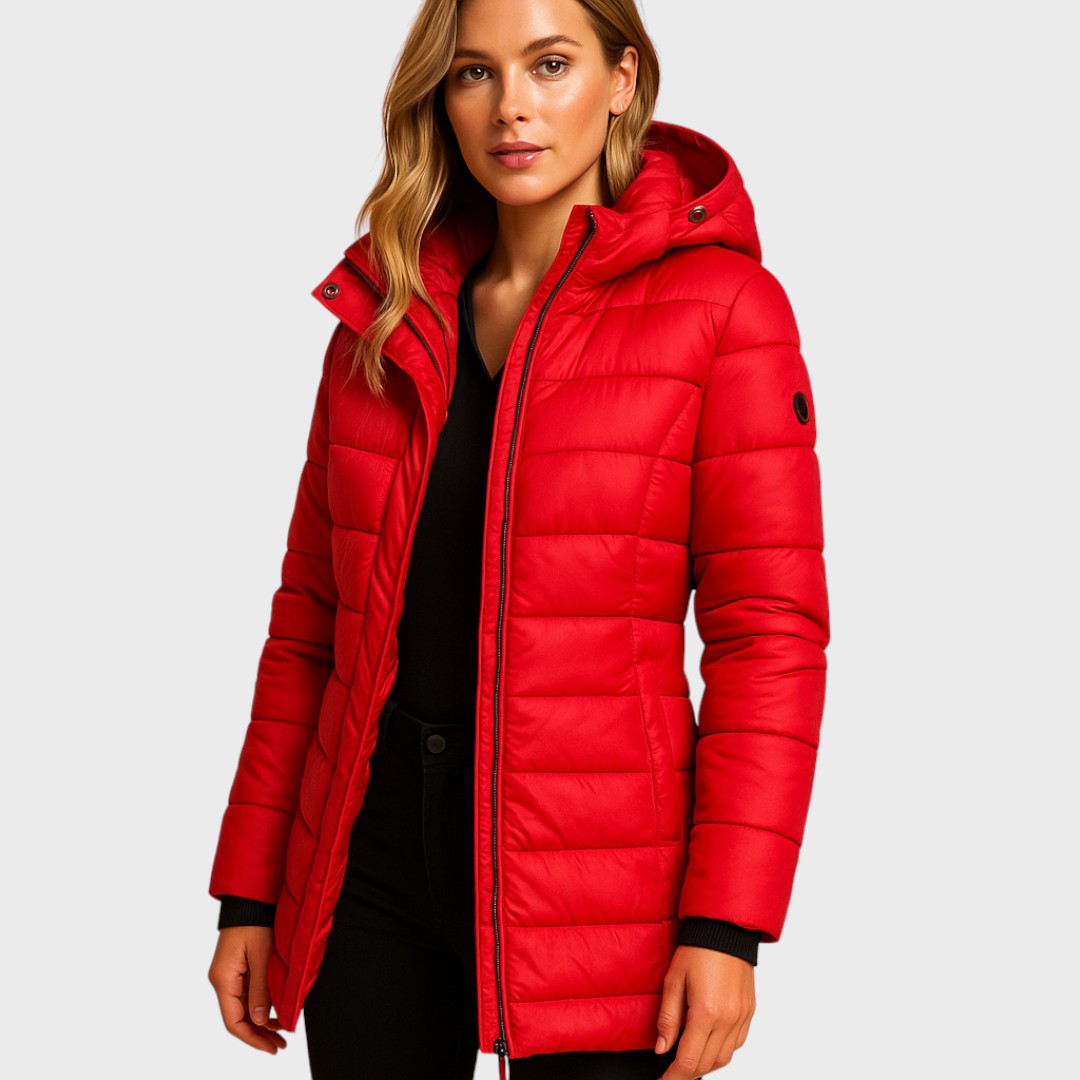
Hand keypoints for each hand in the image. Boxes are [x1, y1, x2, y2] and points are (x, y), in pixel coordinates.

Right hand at [208, 926, 287, 1053]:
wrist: (251, 900)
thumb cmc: (255, 922)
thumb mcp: (261, 956)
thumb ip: (260, 989)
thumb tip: (260, 1021)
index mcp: (223, 979)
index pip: (233, 1021)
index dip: (252, 1038)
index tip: (271, 1048)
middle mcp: (222, 980)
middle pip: (238, 1017)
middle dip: (259, 1034)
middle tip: (280, 1045)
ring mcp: (229, 975)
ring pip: (243, 1008)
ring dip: (260, 1022)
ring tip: (281, 1033)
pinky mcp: (237, 969)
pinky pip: (246, 995)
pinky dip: (259, 1006)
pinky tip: (274, 1013)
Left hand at [655, 945, 754, 1076]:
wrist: (725, 929)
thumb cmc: (697, 950)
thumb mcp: (673, 980)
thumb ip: (668, 1018)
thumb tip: (661, 1048)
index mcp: (706, 1012)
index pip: (689, 1060)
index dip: (673, 1077)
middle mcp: (728, 1019)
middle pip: (707, 1064)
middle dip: (687, 1073)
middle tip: (671, 1073)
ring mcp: (742, 1017)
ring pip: (724, 1058)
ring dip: (705, 1064)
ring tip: (687, 1060)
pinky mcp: (749, 1012)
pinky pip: (737, 1044)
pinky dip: (721, 1051)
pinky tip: (708, 1045)